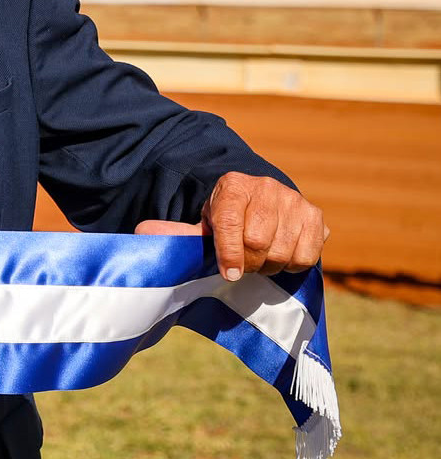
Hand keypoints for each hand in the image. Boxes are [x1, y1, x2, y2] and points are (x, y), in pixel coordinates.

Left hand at [134, 172, 328, 280]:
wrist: (260, 202)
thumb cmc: (226, 219)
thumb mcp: (201, 224)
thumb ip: (178, 232)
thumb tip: (142, 233)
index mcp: (232, 186)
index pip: (230, 223)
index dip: (228, 253)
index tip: (229, 273)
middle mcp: (265, 187)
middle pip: (258, 242)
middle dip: (248, 262)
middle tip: (242, 263)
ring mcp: (293, 200)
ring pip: (283, 252)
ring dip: (269, 265)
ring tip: (259, 258)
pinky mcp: (316, 215)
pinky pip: (307, 255)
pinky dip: (293, 264)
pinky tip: (281, 254)